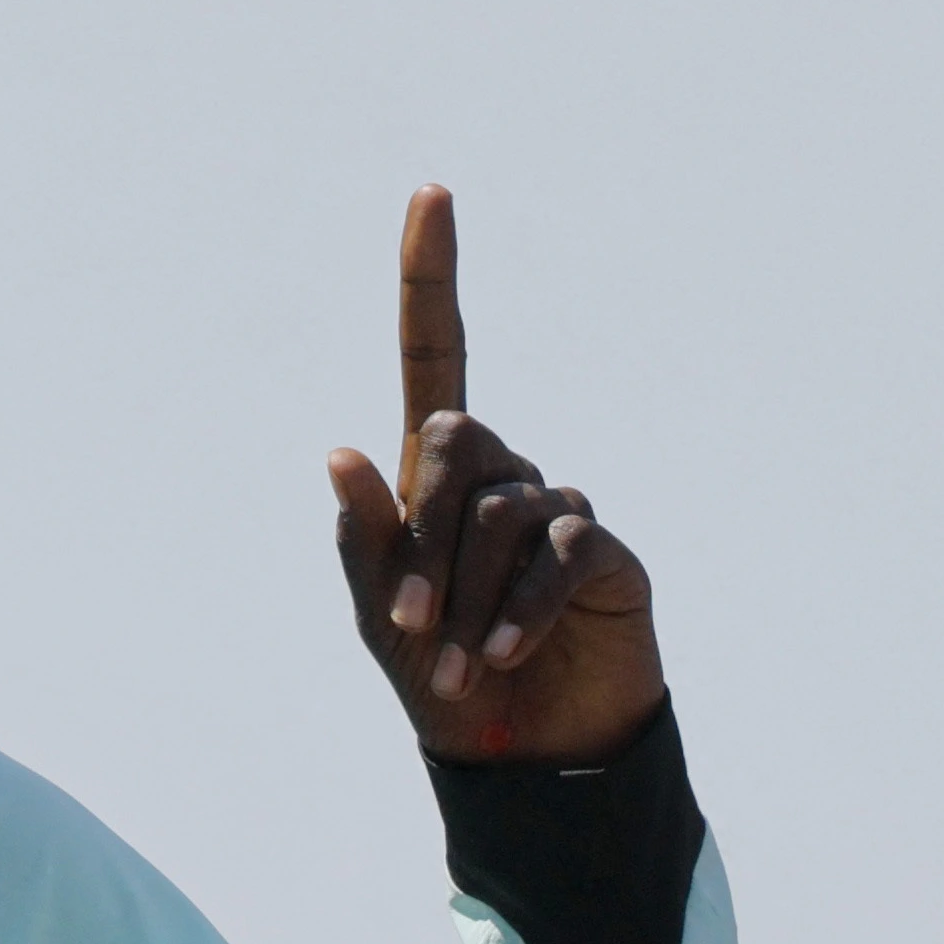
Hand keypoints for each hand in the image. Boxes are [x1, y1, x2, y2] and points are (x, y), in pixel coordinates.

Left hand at [324, 187, 662, 764]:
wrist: (516, 751)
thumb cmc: (439, 677)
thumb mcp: (377, 614)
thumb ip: (362, 539)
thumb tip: (341, 450)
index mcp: (435, 474)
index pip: (433, 354)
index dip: (429, 276)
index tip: (430, 192)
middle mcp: (499, 472)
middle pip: (451, 446)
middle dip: (419, 544)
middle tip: (408, 632)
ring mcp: (555, 505)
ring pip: (495, 511)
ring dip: (459, 598)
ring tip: (455, 667)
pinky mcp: (602, 548)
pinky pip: (554, 552)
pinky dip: (516, 606)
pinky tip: (500, 654)